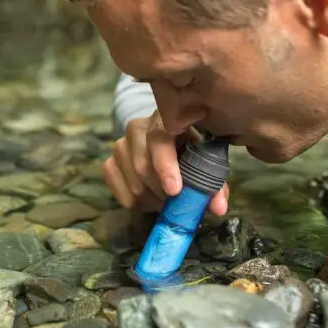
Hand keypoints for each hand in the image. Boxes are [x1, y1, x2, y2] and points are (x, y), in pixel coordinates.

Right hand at [103, 110, 230, 215]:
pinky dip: (142, 206)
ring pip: (135, 186)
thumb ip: (212, 181)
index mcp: (163, 120)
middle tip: (179, 205)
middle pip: (143, 168)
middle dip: (164, 194)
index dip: (165, 166)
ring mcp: (119, 146)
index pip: (158, 140)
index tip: (175, 191)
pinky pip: (124, 197)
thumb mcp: (203, 158)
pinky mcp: (109, 165)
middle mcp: (136, 128)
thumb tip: (218, 208)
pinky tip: (152, 200)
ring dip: (155, 202)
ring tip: (169, 202)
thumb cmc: (187, 149)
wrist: (161, 142)